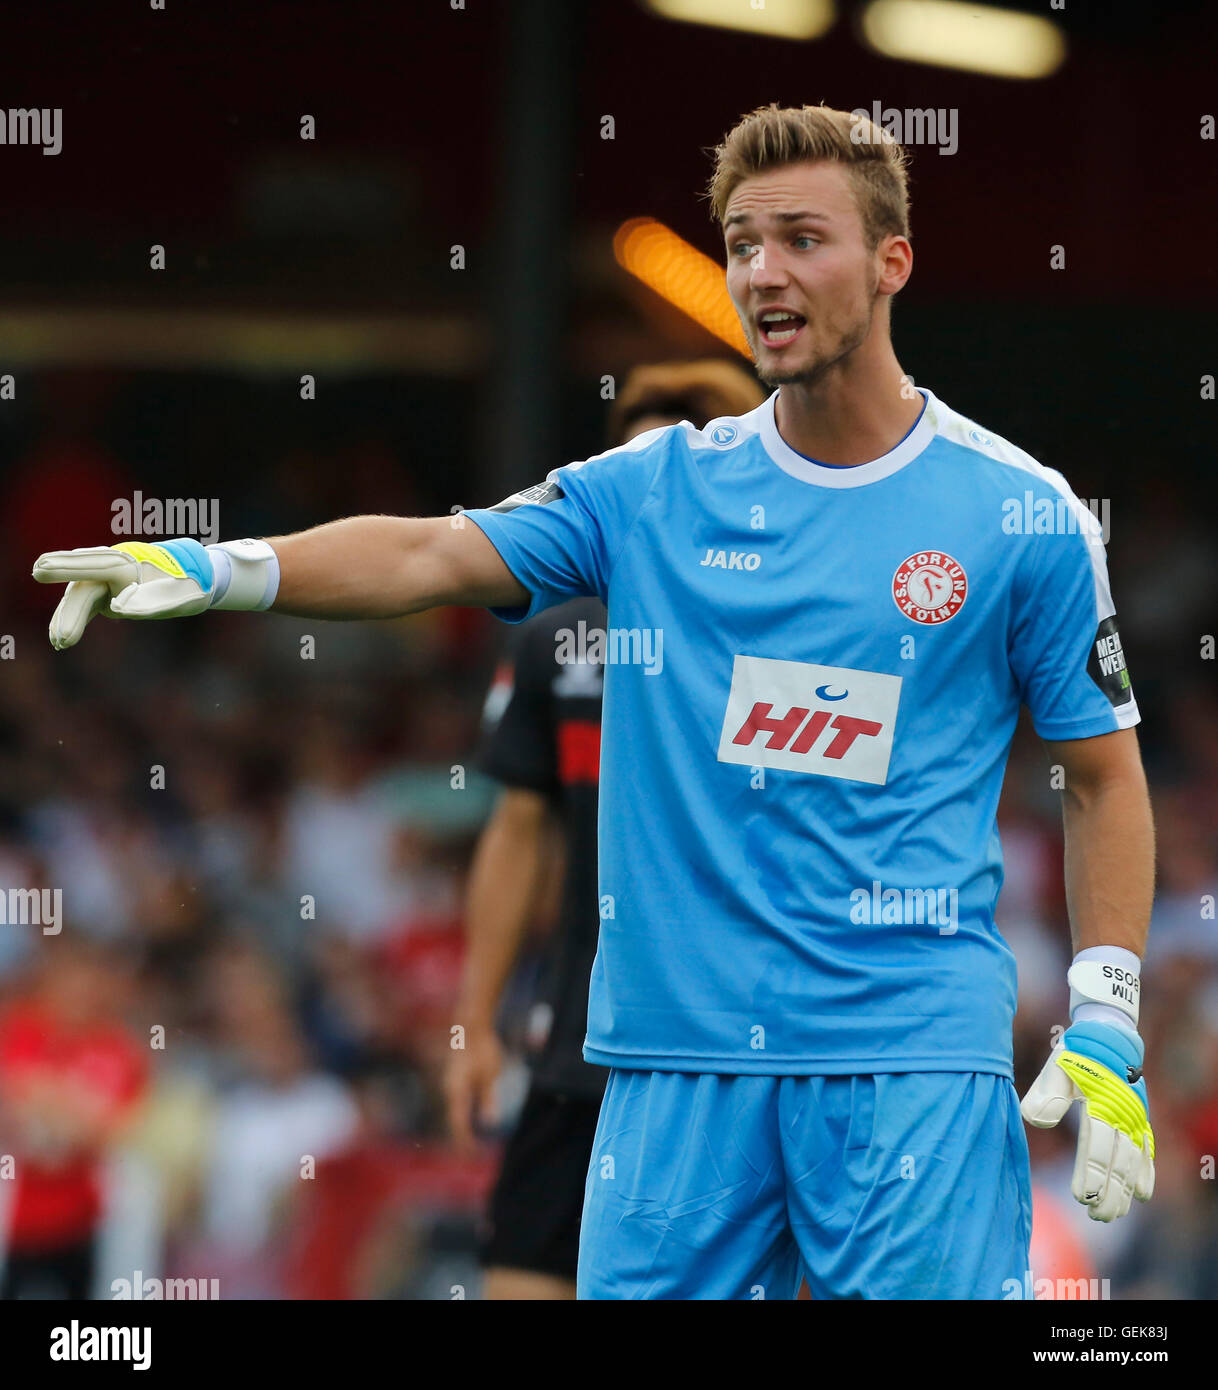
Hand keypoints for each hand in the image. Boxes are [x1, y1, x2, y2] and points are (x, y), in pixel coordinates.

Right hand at [32, 539, 214, 649]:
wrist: (191, 575)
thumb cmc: (188, 585)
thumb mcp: (180, 596)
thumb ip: (151, 603)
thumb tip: (118, 609)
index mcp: (130, 562)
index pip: (95, 564)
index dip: (66, 567)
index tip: (39, 570)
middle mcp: (112, 567)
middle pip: (83, 586)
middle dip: (70, 611)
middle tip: (61, 638)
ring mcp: (104, 578)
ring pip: (78, 596)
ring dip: (66, 618)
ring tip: (59, 643)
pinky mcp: (103, 591)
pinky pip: (82, 605)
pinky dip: (70, 619)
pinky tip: (59, 638)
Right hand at [444, 1020, 503, 1152]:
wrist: (471, 1024)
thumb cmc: (483, 1048)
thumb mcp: (490, 1074)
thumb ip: (488, 1099)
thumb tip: (489, 1123)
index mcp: (456, 1091)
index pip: (458, 1123)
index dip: (464, 1141)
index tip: (472, 1155)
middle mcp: (449, 1089)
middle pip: (453, 1120)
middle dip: (461, 1137)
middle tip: (471, 1154)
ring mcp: (450, 1082)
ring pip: (454, 1110)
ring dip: (461, 1125)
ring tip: (470, 1140)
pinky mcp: (454, 1077)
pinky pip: (457, 1101)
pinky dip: (462, 1113)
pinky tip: (469, 1117)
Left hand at [1021, 1019, 1154, 1221]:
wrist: (1107, 1035)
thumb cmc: (1075, 1054)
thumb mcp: (1055, 1068)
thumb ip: (1045, 1095)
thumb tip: (1035, 1121)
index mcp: (1102, 1104)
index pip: (1097, 1148)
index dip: (1091, 1175)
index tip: (1082, 1197)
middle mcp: (1124, 1115)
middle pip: (1119, 1162)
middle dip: (1109, 1192)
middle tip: (1097, 1215)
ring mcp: (1136, 1119)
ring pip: (1133, 1161)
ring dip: (1125, 1189)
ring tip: (1113, 1213)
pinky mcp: (1141, 1119)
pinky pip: (1148, 1150)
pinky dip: (1146, 1172)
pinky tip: (1142, 1194)